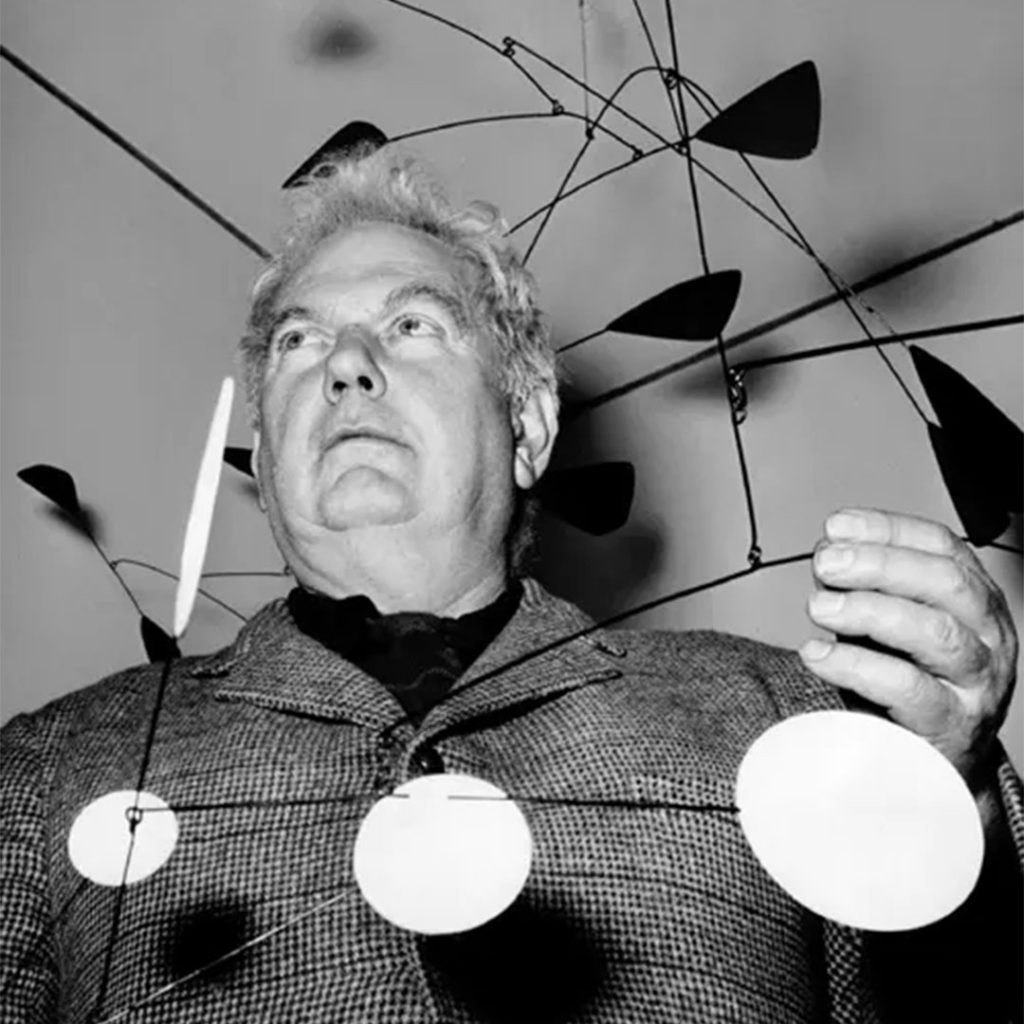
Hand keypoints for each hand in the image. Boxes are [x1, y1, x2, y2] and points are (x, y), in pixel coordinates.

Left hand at [798, 508, 1017, 791]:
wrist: (931, 765)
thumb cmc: (906, 682)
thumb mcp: (889, 624)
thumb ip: (865, 586)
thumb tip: (830, 551)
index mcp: (975, 599)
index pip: (943, 547)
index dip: (888, 530)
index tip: (836, 528)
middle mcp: (988, 636)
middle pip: (944, 583)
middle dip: (879, 564)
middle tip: (826, 563)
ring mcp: (977, 683)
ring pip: (933, 632)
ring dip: (867, 610)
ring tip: (818, 607)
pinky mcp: (952, 726)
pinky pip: (907, 688)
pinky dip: (855, 665)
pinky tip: (818, 654)